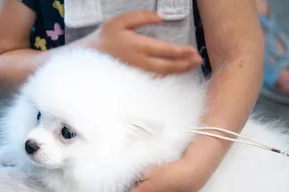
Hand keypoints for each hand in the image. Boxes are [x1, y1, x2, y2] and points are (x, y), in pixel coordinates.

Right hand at [81, 11, 202, 74]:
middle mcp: (141, 61)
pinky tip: (175, 72)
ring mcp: (138, 71)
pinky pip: (155, 77)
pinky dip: (168, 75)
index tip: (193, 51)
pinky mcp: (136, 77)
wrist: (90, 55)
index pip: (166, 51)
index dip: (182, 52)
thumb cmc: (106, 36)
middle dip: (185, 64)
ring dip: (179, 71)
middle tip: (199, 61)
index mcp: (139, 46)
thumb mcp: (122, 20)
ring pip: (163, 73)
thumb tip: (162, 17)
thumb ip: (143, 17)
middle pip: (168, 66)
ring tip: (191, 66)